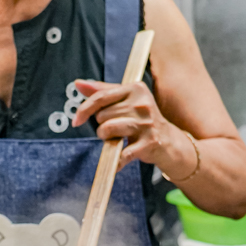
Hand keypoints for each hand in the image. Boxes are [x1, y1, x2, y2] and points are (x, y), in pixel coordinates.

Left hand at [71, 78, 189, 172]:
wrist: (169, 141)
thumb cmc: (142, 119)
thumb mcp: (126, 100)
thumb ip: (102, 91)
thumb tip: (78, 83)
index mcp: (136, 89)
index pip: (101, 97)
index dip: (84, 109)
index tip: (76, 120)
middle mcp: (142, 104)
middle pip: (102, 115)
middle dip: (102, 125)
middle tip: (114, 129)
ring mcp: (147, 124)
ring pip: (107, 130)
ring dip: (106, 139)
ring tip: (116, 139)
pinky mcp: (149, 143)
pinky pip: (121, 153)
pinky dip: (116, 160)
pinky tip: (117, 161)